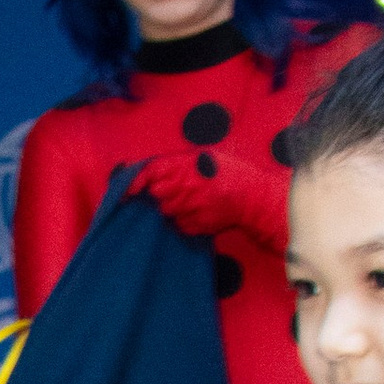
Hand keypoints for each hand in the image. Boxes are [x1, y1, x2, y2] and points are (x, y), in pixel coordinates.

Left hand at [129, 145, 289, 252]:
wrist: (255, 198)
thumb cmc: (230, 174)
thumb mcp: (207, 158)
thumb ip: (178, 163)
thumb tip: (147, 171)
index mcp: (190, 165)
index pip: (152, 171)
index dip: (136, 180)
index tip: (129, 189)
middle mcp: (189, 185)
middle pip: (157, 195)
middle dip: (160, 194)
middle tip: (174, 191)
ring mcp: (192, 207)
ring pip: (167, 211)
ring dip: (173, 207)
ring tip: (191, 201)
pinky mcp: (197, 225)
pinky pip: (179, 225)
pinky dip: (184, 221)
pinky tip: (199, 212)